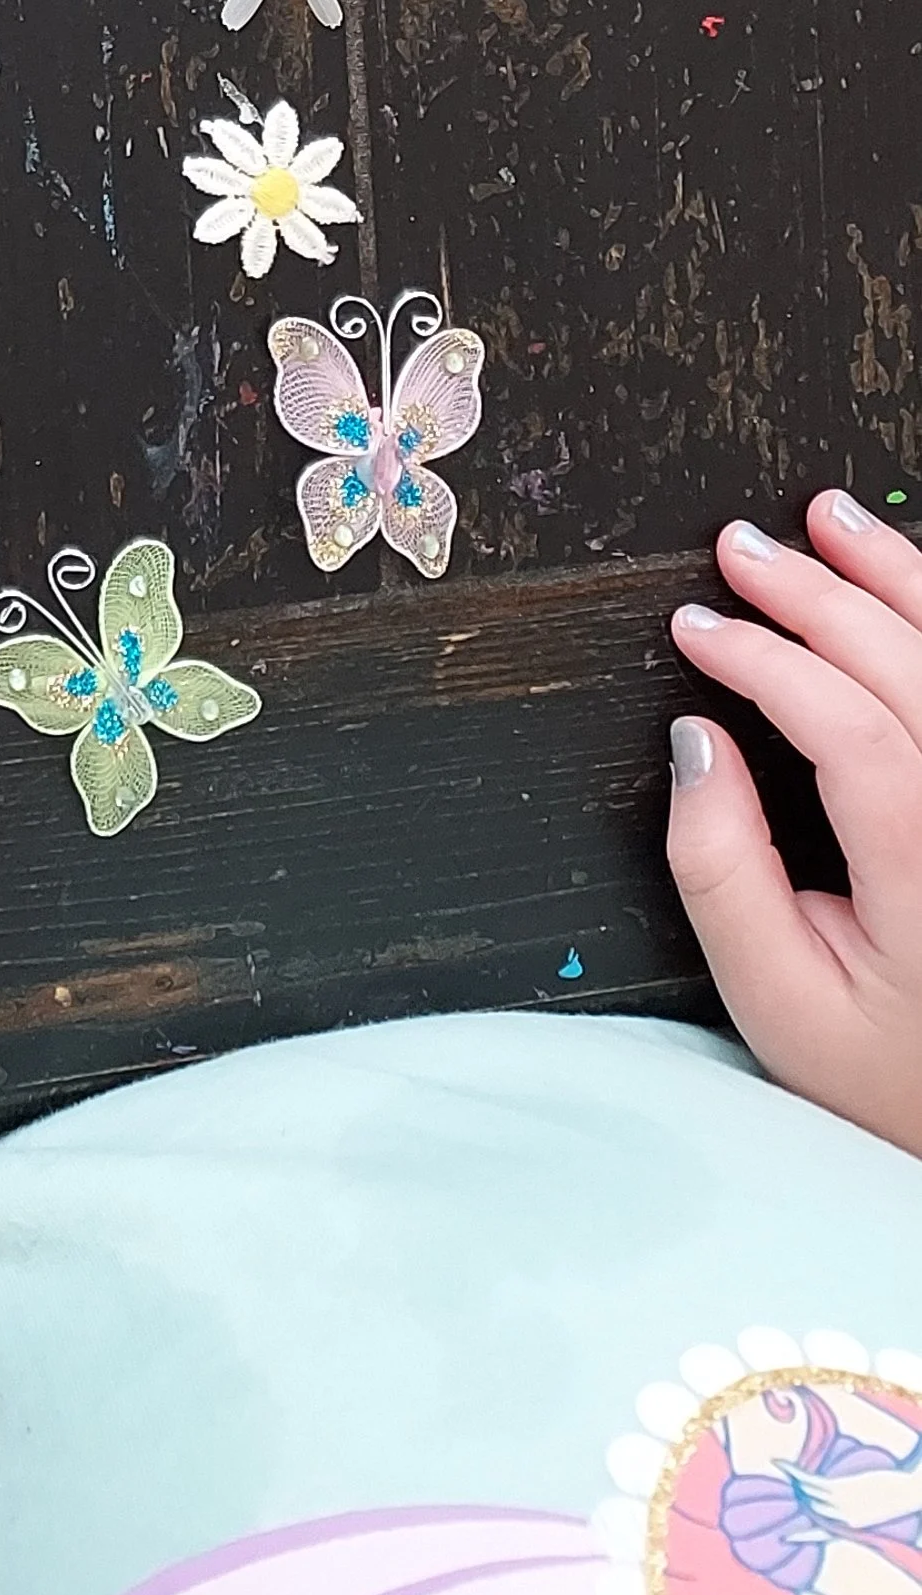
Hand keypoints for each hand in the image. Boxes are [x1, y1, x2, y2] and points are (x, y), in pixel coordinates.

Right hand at [665, 493, 921, 1160]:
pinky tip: (906, 588)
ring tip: (831, 520)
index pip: (851, 730)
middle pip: (912, 673)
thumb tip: (695, 745)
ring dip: (897, 578)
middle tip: (743, 547)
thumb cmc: (892, 1074)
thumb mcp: (779, 1005)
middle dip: (821, 592)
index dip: (767, 660)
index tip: (697, 629)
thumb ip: (721, 875)